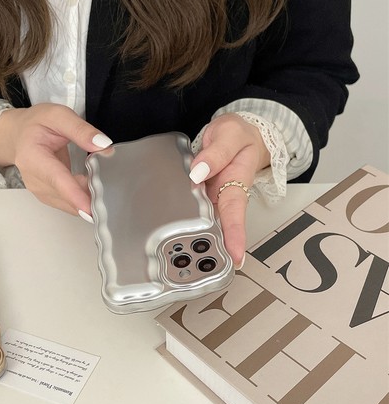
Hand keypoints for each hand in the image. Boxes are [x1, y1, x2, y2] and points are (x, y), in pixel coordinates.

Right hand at [0, 103, 112, 219]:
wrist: (19, 135)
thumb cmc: (36, 124)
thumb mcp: (58, 115)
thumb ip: (81, 130)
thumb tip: (103, 144)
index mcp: (32, 157)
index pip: (56, 179)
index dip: (74, 195)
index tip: (89, 209)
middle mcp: (34, 179)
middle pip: (66, 196)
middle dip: (90, 196)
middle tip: (110, 186)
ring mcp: (40, 191)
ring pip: (70, 204)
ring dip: (88, 198)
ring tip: (101, 182)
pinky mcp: (48, 196)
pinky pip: (70, 204)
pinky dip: (84, 199)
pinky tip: (93, 188)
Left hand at [189, 113, 269, 267]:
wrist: (236, 133)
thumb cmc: (239, 135)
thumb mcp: (230, 134)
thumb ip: (215, 153)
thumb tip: (198, 171)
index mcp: (236, 184)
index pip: (235, 214)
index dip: (235, 236)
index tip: (236, 258)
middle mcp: (222, 197)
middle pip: (217, 228)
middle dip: (210, 250)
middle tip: (199, 269)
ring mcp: (209, 198)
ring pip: (202, 224)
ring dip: (192, 241)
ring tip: (179, 261)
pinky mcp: (197, 196)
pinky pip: (188, 211)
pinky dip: (179, 222)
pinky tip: (165, 235)